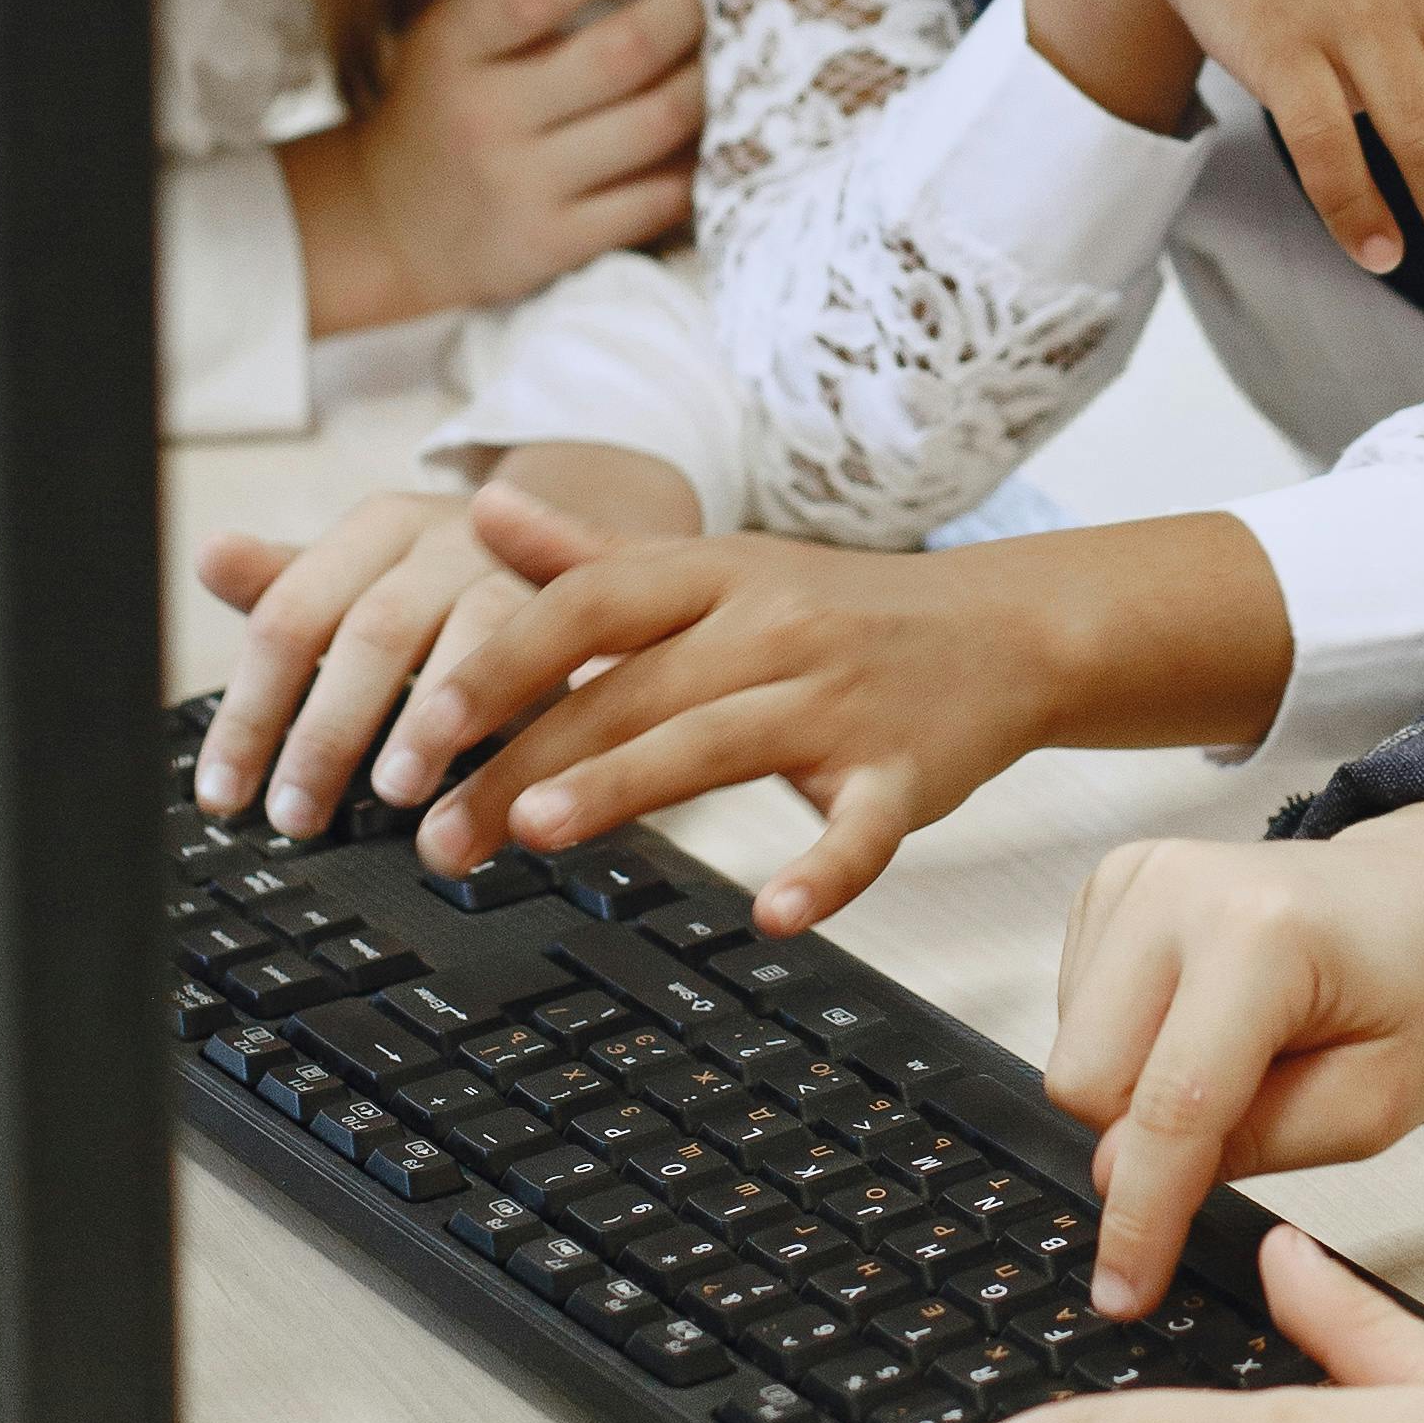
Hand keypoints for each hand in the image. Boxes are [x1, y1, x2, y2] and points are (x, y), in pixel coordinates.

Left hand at [191, 447, 702, 824]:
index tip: (223, 795)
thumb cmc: (454, 580)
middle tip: (296, 815)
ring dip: (430, 724)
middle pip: (376, 631)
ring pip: (471, 643)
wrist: (592, 538)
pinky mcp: (596, 612)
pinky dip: (520, 733)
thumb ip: (291, 584)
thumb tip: (209, 556)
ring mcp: (528, 569)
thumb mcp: (370, 580)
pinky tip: (496, 792)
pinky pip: (555, 672)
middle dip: (329, 732)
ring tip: (396, 797)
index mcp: (382, 527)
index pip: (293, 615)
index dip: (252, 711)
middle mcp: (454, 537)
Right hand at [277, 0, 698, 336]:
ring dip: (710, 79)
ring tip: (731, 49)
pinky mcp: (555, 246)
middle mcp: (484, 118)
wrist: (392, 226)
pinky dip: (698, 157)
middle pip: (621, 54)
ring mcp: (521, 188)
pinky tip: (712, 127)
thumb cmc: (441, 99)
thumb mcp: (446, 15)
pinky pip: (658, 197)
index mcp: (451, 48)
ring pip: (655, 123)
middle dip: (689, 9)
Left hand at [374, 499, 1292, 920]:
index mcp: (714, 577)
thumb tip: (478, 506)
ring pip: (721, 741)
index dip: (498, 663)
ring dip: (627, 785)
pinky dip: (825, 872)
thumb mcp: (715, 567)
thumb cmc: (834, 609)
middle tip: (437, 835)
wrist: (1005, 628)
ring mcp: (842, 701)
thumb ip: (591, 556)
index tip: (417, 725)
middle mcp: (772, 628)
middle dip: (525, 760)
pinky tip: (774, 916)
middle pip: (631, 691)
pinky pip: (865, 828)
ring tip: (538, 832)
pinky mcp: (909, 774)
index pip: (586, 608)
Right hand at [1046, 801, 1423, 1309]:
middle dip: (1146, 1138)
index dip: (1141, 1216)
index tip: (1121, 1292)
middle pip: (1089, 1080)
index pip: (1172, 1105)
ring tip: (1239, 1055)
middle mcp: (1180, 887)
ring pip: (1073, 1051)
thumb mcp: (1376, 1105)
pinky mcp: (1115, 882)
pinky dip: (1132, 1043)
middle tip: (1243, 1120)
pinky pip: (1076, 1010)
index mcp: (1264, 934)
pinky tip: (1203, 1021)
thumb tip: (1125, 1176)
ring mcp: (1140, 875)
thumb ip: (1254, 1146)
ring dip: (1140, 1088)